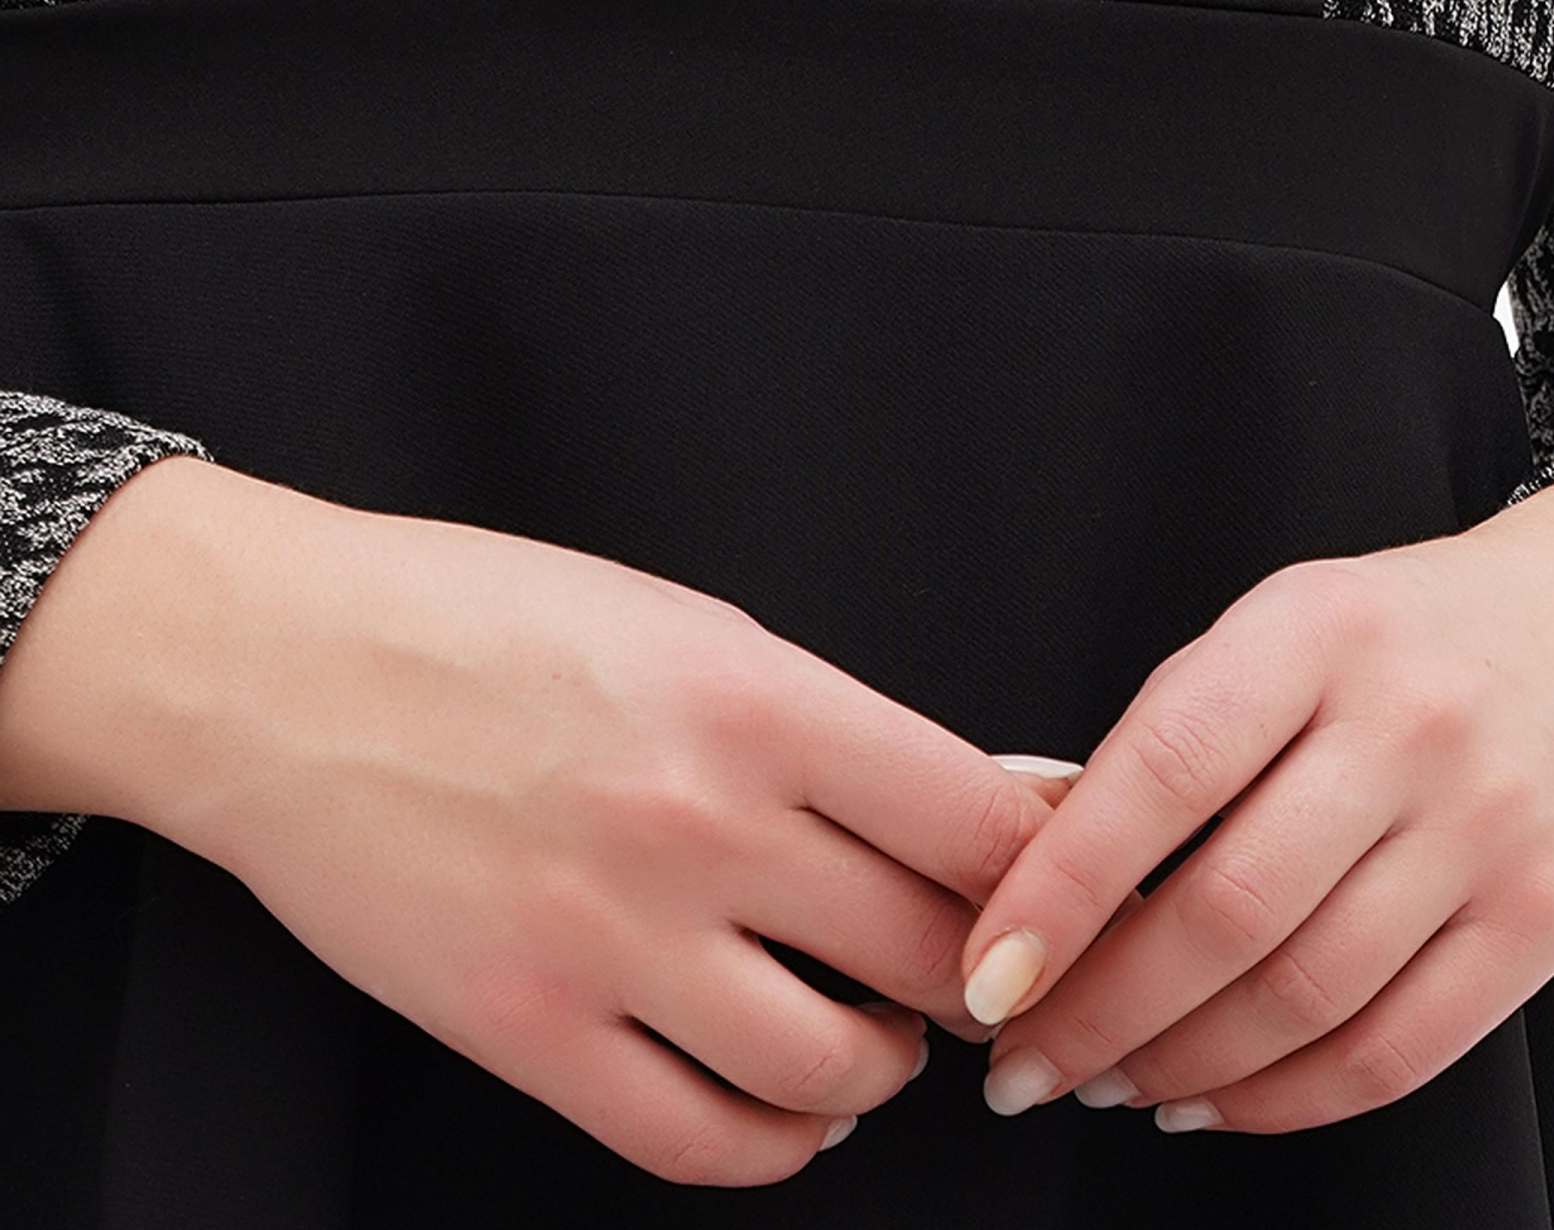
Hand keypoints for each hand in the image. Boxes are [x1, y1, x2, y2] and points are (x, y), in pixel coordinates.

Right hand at [0, 458, 1069, 1185]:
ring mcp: (611, 938)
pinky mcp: (526, 1030)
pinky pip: (697, 1140)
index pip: (976, 821)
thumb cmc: (482, 619)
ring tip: (875, 1038)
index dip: (1047, 873)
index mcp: (753, 698)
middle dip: (978, 975)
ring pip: (832, 1070)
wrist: (282, 668)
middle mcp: (699, 822)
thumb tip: (972, 798)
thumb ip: (824, 723)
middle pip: (927, 952)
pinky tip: (782, 1106)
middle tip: (977, 970)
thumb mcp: (685, 623)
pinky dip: (772, 1143)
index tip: (1062, 890)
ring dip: (880, 1068)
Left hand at [956, 473, 1553, 1133]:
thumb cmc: (1411, 635)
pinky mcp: (1548, 920)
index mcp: (1317, 628)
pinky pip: (1398, 1050)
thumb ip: (1179, 729)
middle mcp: (1409, 724)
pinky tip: (1213, 1100)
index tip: (986, 975)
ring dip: (1180, 1068)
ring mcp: (1488, 827)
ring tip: (1106, 1082)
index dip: (1062, 888)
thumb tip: (1023, 862)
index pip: (1163, 770)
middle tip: (1022, 1064)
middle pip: (1229, 910)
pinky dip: (1285, 1101)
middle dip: (1101, 1013)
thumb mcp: (1292, 623)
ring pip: (1305, 997)